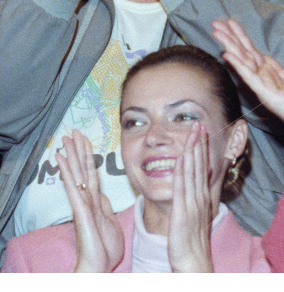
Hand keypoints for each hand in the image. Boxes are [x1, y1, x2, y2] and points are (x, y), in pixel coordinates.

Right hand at [56, 130, 124, 272]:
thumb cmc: (105, 247)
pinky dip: (67, 171)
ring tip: (66, 138)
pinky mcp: (80, 209)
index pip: (92, 173)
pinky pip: (73, 186)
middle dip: (80, 150)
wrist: (99, 265)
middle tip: (74, 131)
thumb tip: (102, 195)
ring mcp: (82, 203)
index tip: (86, 141)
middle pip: (83, 169)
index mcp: (96, 201)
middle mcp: (87, 199)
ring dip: (72, 155)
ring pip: (77, 173)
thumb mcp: (110, 221)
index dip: (89, 157)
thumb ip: (106, 207)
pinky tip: (61, 158)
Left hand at [167, 124, 213, 272]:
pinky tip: (183, 157)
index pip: (204, 168)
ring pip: (194, 172)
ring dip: (194, 150)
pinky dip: (184, 171)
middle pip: (201, 166)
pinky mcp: (184, 213)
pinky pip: (184, 188)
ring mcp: (193, 204)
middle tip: (199, 124)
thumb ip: (199, 199)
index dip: (202, 149)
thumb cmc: (193, 243)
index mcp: (203, 198)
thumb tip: (202, 185)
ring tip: (193, 132)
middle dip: (200, 144)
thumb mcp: (198, 216)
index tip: (202, 132)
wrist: (194, 262)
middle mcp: (201, 198)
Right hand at [212, 19, 283, 137]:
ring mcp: (263, 86)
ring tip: (216, 31)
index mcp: (269, 74)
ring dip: (230, 45)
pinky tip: (228, 55)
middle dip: (231, 36)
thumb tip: (264, 57)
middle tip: (215, 21)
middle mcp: (263, 78)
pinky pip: (250, 77)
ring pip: (244, 61)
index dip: (241, 36)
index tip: (230, 22)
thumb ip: (277, 69)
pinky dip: (239, 65)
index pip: (252, 51)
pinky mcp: (266, 93)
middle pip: (244, 52)